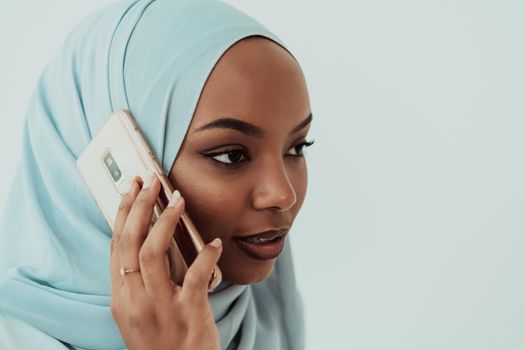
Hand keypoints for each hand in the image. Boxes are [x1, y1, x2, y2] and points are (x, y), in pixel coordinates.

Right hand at [109, 174, 221, 349]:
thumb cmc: (160, 341)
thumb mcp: (137, 312)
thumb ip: (137, 280)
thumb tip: (145, 239)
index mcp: (121, 297)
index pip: (116, 246)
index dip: (122, 213)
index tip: (129, 187)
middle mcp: (135, 299)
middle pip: (131, 242)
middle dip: (138, 206)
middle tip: (149, 181)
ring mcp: (160, 306)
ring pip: (153, 253)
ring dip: (165, 221)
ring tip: (177, 199)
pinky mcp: (188, 313)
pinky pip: (195, 277)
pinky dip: (205, 256)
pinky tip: (213, 243)